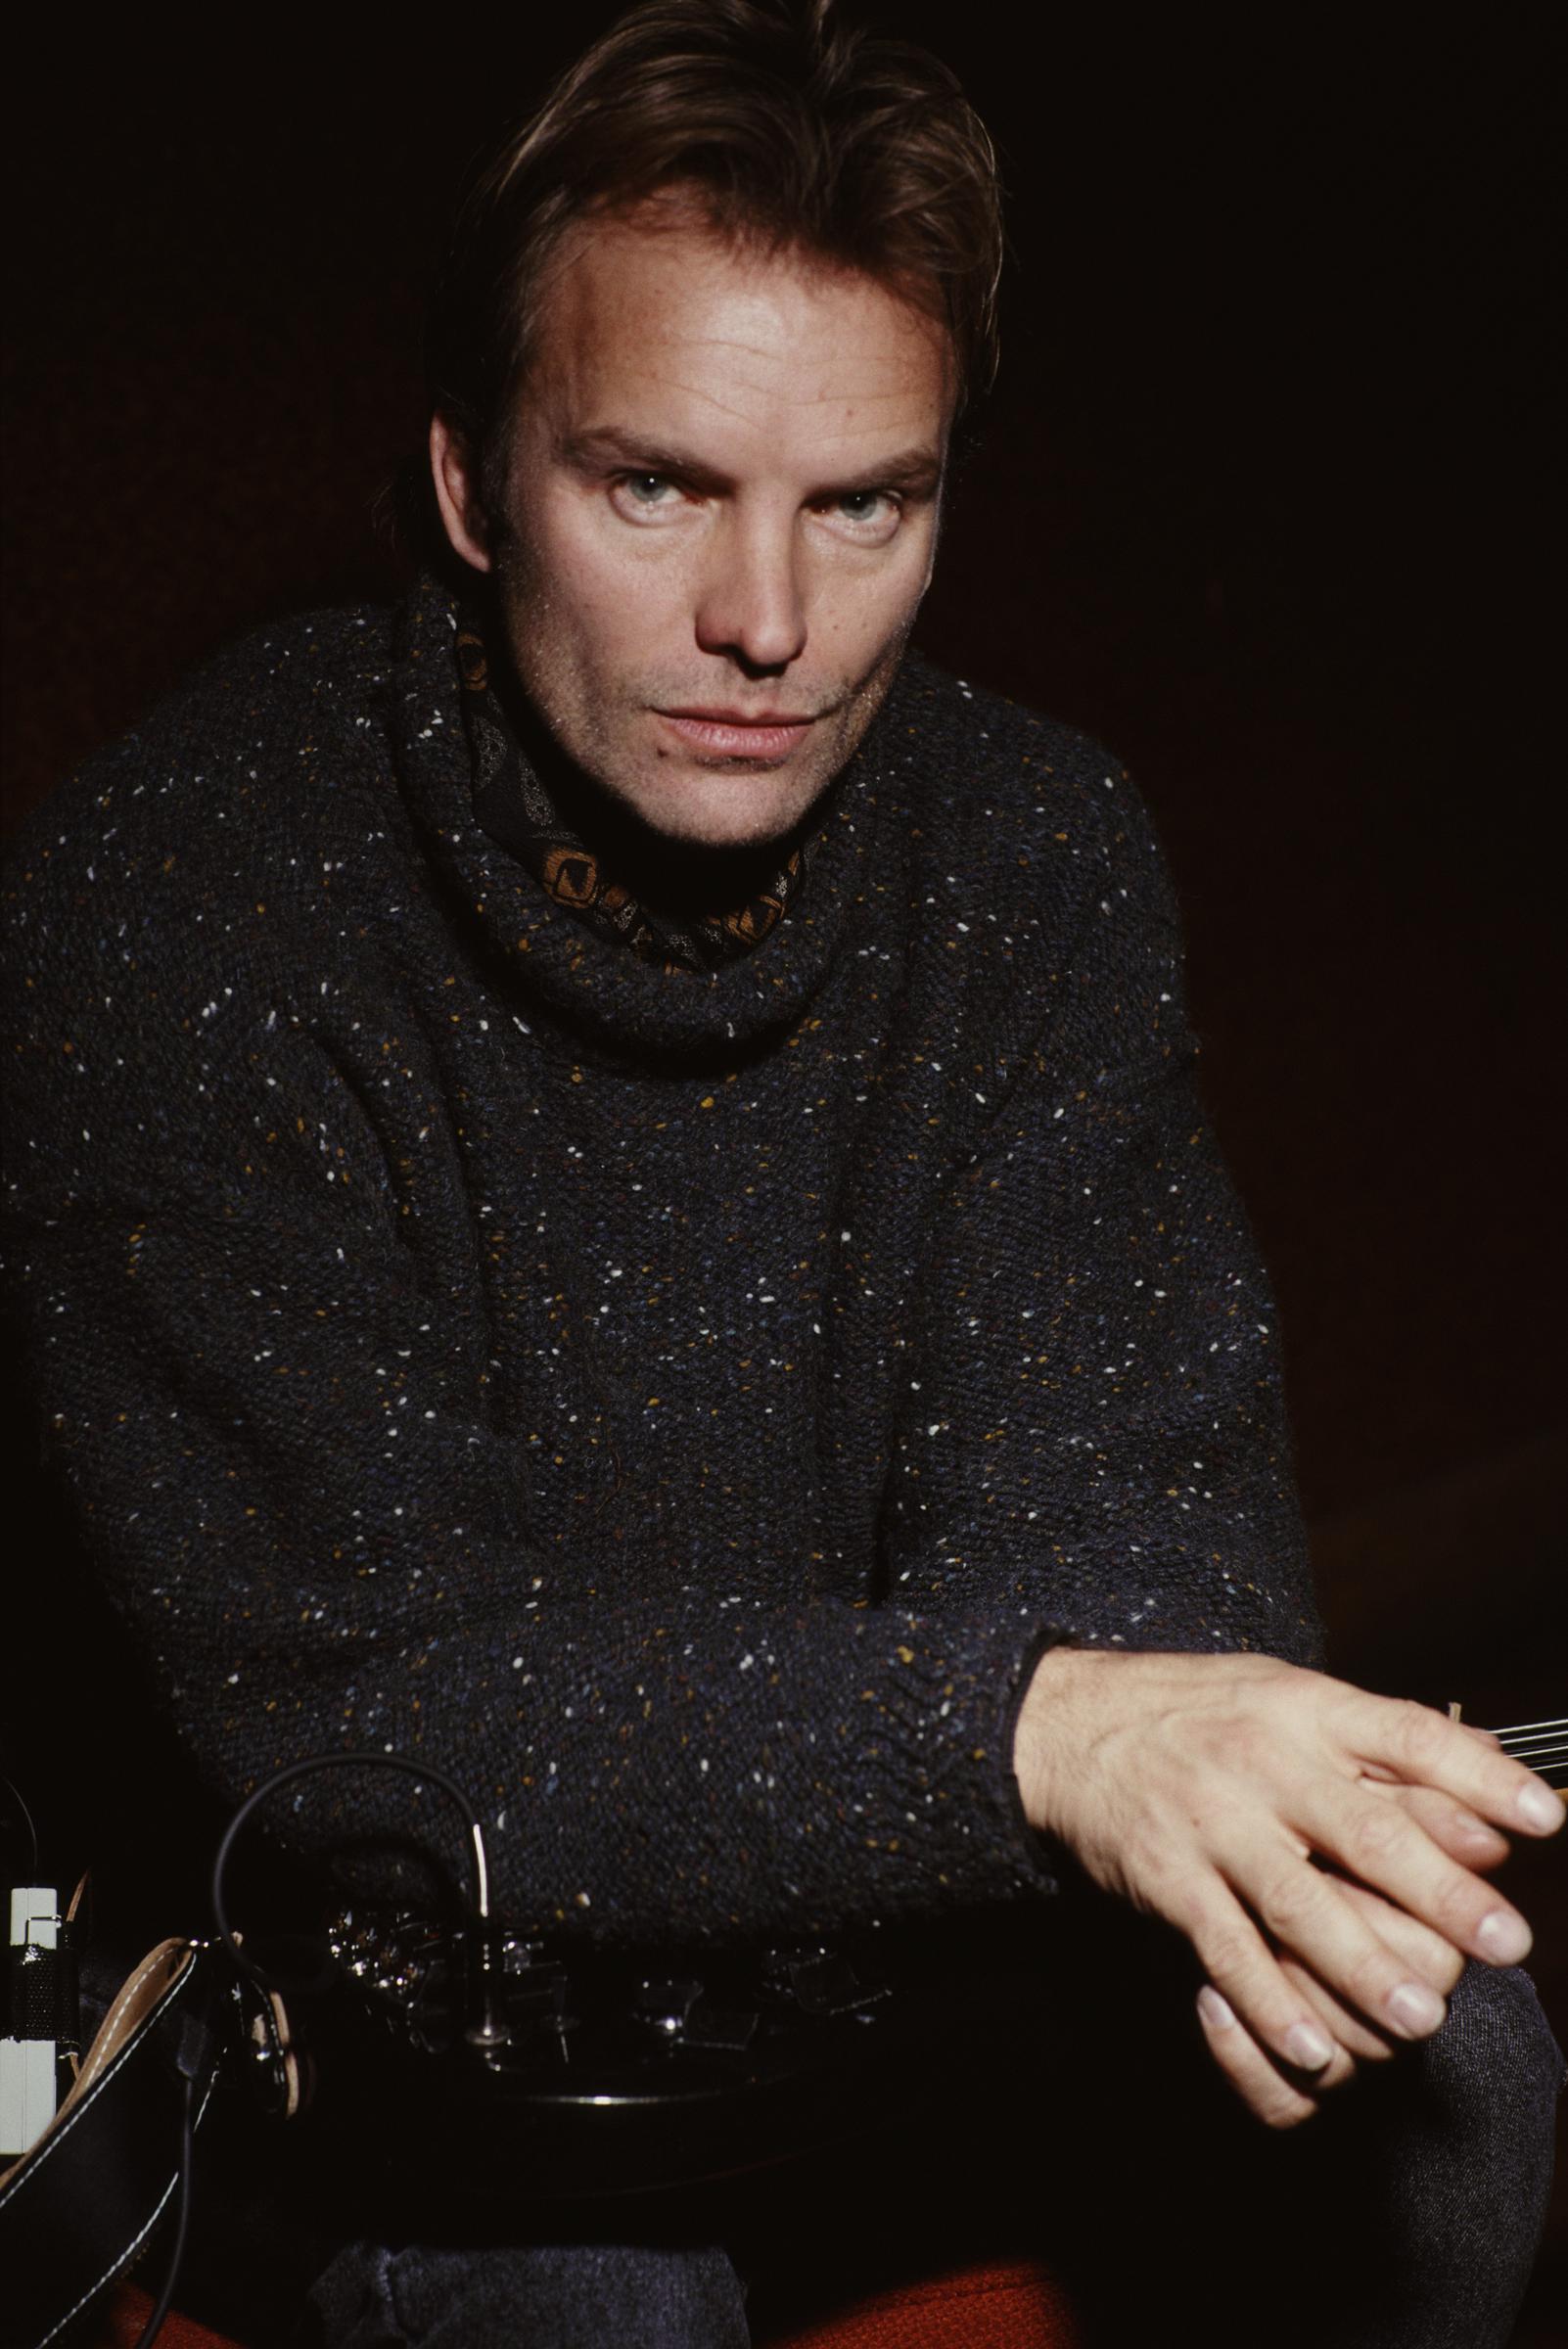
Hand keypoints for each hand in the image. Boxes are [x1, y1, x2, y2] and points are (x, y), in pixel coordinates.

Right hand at [1012, 1648, 1563, 2125]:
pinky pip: (1225, 1948)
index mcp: (1306, 1708)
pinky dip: (1267, 2002)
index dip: (1481, 1777)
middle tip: (1506, 1943)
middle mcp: (1263, 1760)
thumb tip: (1487, 1795)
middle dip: (1443, 1894)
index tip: (1547, 1818)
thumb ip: (1381, 1745)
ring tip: (1422, 2016)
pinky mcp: (1167, 1878)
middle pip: (1366, 1830)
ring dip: (1364, 1967)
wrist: (1064, 1724)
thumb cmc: (1197, 1713)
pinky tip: (1311, 2045)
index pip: (1410, 1735)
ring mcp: (1212, 1822)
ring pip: (1299, 1903)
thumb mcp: (1287, 1697)